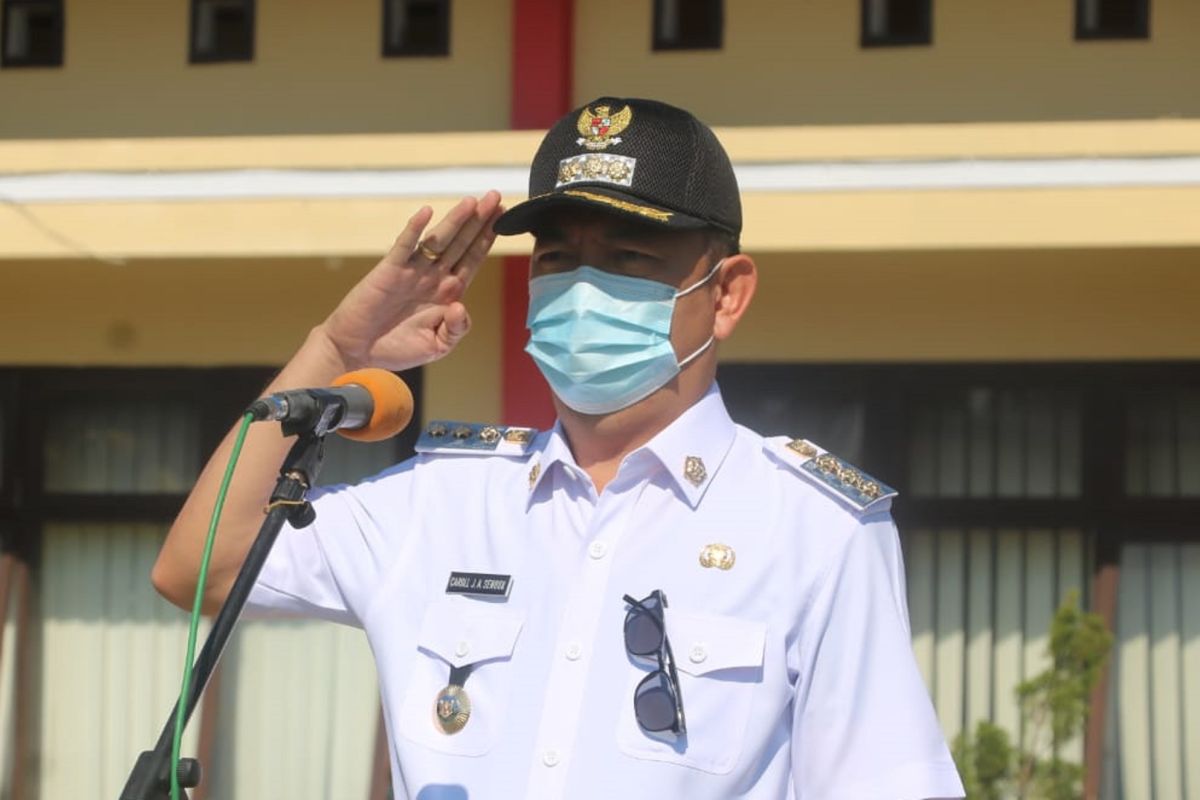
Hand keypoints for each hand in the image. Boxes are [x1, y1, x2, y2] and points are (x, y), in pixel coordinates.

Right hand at [320, 191, 502, 371]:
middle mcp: (434, 277)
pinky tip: (426, 213)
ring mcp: (412, 271)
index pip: (473, 258)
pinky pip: (405, 246)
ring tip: (472, 202)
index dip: (487, 238)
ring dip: (455, 220)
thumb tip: (459, 305)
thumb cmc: (398, 348)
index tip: (503, 215)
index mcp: (449, 292)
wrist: (359, 351)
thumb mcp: (438, 345)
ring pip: (439, 240)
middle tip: (494, 196)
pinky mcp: (390, 271)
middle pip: (461, 242)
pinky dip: (415, 229)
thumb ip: (456, 329)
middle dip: (479, 220)